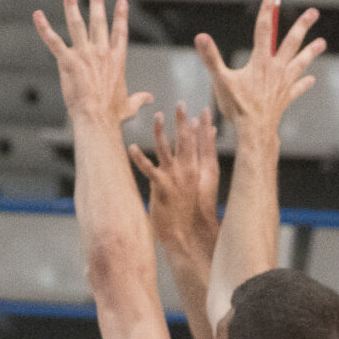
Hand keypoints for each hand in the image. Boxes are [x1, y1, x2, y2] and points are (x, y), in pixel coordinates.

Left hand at [35, 0, 153, 133]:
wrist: (97, 120)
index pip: (119, 33)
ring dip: (71, 3)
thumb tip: (151, 98)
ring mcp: (84, 55)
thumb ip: (139, 99)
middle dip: (98, 1)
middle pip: (99, 20)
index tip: (121, 2)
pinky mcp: (67, 62)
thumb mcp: (129, 105)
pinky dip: (44, 28)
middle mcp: (101, 52)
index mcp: (116, 60)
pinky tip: (37, 15)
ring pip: (77, 23)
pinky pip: (54, 41)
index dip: (120, 16)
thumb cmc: (112, 116)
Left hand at [131, 105, 219, 272]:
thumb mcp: (206, 188)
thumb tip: (206, 149)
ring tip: (158, 116)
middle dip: (183, 121)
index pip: (203, 142)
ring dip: (161, 131)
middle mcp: (189, 170)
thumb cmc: (195, 213)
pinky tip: (131, 148)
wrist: (189, 234)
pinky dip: (139, 158)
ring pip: (167, 148)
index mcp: (202, 170)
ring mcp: (175, 177)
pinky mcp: (161, 186)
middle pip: (186, 140)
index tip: (199, 111)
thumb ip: (206, 165)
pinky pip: (148, 168)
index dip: (202, 126)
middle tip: (181, 104)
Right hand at [196, 0, 324, 140]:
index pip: (264, 29)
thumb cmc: (239, 106)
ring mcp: (283, 83)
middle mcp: (276, 68)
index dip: (266, 10)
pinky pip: (297, 88)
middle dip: (302, 26)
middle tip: (313, 13)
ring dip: (311, 52)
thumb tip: (200, 37)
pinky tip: (311, 79)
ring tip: (321, 43)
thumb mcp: (221, 81)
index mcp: (261, 61)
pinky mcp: (286, 97)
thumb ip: (211, 57)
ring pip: (300, 62)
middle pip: (292, 42)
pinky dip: (304, 83)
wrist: (256, 129)